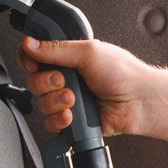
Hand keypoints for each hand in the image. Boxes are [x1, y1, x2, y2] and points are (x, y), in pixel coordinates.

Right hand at [18, 36, 167, 148]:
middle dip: (46, 82)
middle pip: (34, 81)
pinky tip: (72, 115)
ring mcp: (66, 100)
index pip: (34, 56)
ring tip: (75, 99)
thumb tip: (30, 44)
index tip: (35, 63)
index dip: (29, 60)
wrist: (139, 101)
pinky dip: (59, 120)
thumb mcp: (88, 52)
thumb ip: (56, 48)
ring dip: (55, 101)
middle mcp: (65, 78)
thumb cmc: (123, 73)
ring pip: (41, 103)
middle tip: (64, 80)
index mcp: (67, 57)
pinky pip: (50, 123)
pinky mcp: (70, 120)